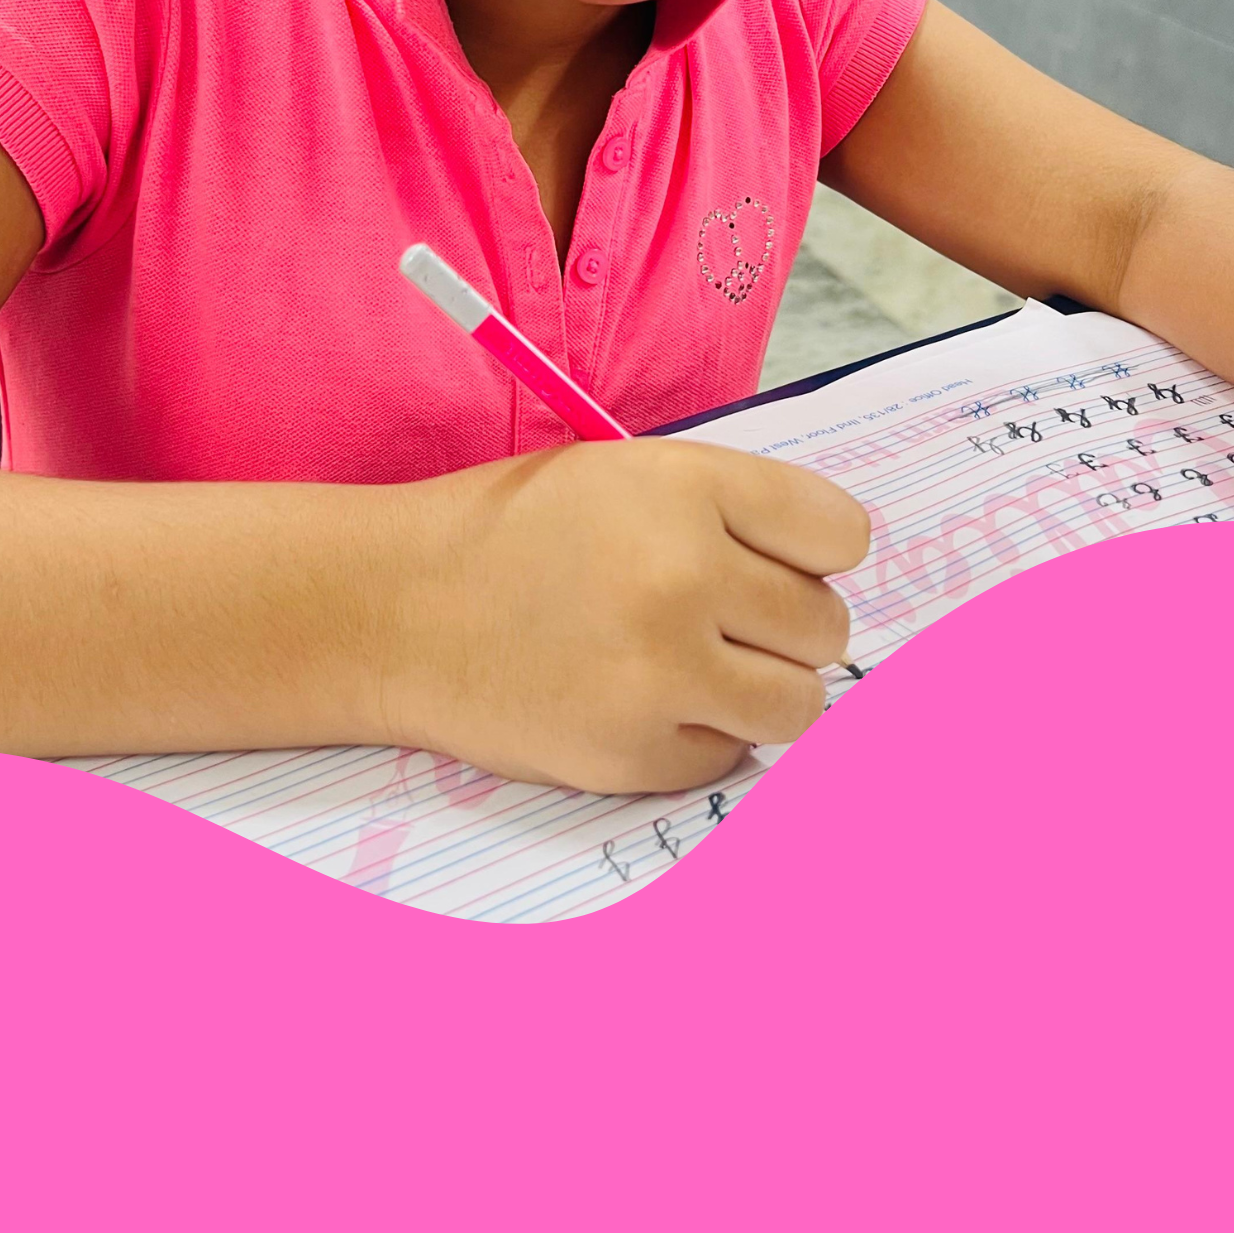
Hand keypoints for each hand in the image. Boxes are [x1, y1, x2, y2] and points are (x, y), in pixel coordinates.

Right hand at [384, 438, 869, 791]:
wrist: (392, 609)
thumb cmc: (512, 534)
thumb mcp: (625, 476)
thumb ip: (732, 511)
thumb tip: (831, 575)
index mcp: (687, 489)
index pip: (841, 534)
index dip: (813, 553)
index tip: (776, 564)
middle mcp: (682, 578)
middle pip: (826, 626)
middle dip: (785, 626)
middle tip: (719, 621)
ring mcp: (659, 675)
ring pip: (799, 704)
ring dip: (761, 690)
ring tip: (696, 668)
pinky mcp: (632, 753)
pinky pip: (730, 755)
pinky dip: (699, 737)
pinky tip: (639, 703)